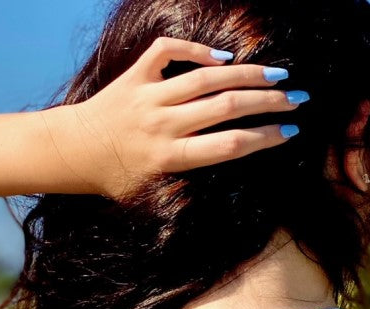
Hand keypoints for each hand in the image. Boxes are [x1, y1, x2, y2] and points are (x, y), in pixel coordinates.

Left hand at [58, 36, 302, 200]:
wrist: (71, 152)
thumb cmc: (115, 180)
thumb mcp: (150, 197)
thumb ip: (186, 185)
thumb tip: (226, 169)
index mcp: (169, 159)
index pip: (228, 146)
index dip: (264, 139)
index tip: (291, 133)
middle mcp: (162, 125)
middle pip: (225, 108)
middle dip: (268, 102)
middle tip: (298, 99)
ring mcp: (149, 96)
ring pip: (206, 78)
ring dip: (247, 74)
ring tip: (278, 73)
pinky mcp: (135, 75)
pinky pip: (169, 52)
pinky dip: (198, 50)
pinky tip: (223, 59)